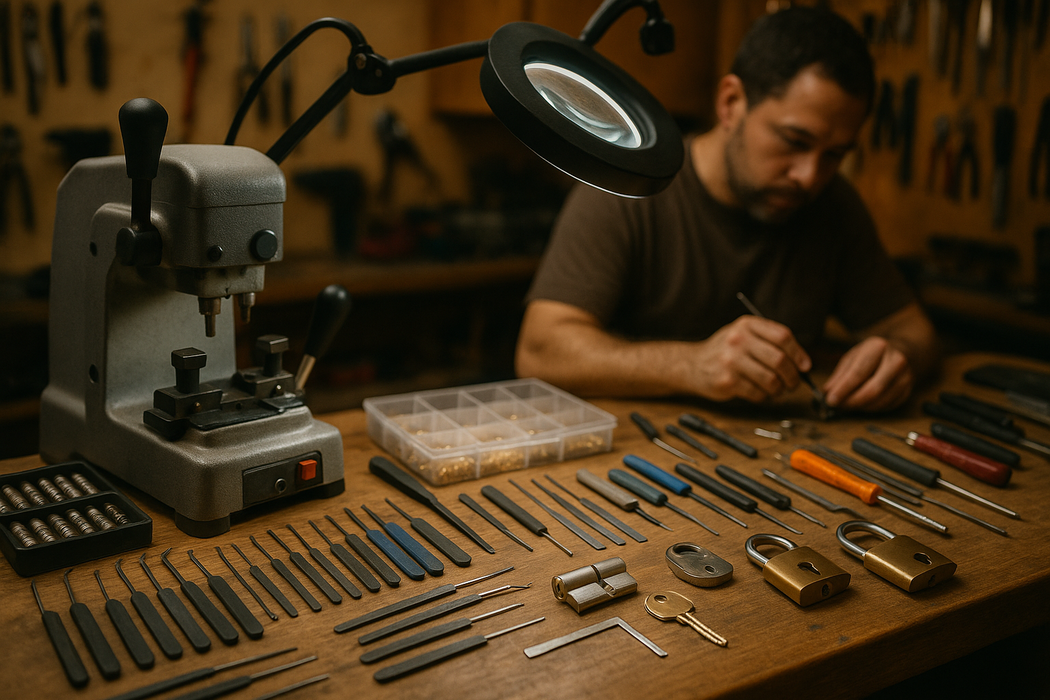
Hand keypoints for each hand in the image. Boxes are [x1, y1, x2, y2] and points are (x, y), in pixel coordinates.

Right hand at [690, 316, 811, 402]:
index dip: (799, 353)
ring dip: (779, 389)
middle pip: (780, 360)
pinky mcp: (727, 381)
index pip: (783, 336)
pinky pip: (757, 393)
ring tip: (777, 390)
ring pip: (771, 379)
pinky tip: (760, 393)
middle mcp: (738, 339)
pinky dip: (764, 396)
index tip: (805, 366)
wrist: (692, 364)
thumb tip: (803, 362)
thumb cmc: (725, 351)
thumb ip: (769, 341)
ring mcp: (731, 360)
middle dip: (792, 376)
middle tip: (793, 383)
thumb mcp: (743, 334)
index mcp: (746, 325)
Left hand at [822, 336, 912, 410]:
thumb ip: (840, 374)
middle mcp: (896, 361)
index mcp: (878, 347)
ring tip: (846, 405)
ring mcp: (905, 377)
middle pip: (873, 389)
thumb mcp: (853, 356)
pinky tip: (861, 405)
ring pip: (881, 400)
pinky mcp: (908, 391)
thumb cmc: (873, 354)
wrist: (903, 351)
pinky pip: (887, 406)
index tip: (830, 399)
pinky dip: (870, 408)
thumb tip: (828, 392)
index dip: (843, 389)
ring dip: (860, 407)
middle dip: (852, 401)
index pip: (859, 372)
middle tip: (838, 406)